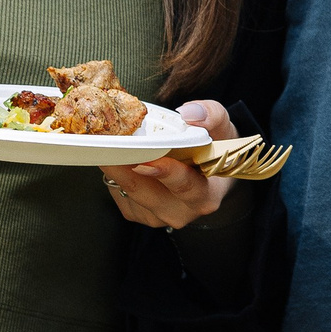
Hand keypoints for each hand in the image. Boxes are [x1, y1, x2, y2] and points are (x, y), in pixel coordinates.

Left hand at [98, 100, 235, 230]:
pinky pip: (119, 193)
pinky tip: (119, 156)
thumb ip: (211, 115)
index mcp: (205, 196)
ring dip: (115, 166)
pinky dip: (116, 172)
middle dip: (124, 165)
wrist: (208, 175)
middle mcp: (180, 212)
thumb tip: (187, 113)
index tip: (147, 159)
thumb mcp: (222, 127)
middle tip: (108, 142)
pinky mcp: (136, 214)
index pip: (185, 187)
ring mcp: (156, 217)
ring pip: (127, 191)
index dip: (166, 173)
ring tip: (109, 142)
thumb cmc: (214, 150)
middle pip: (145, 191)